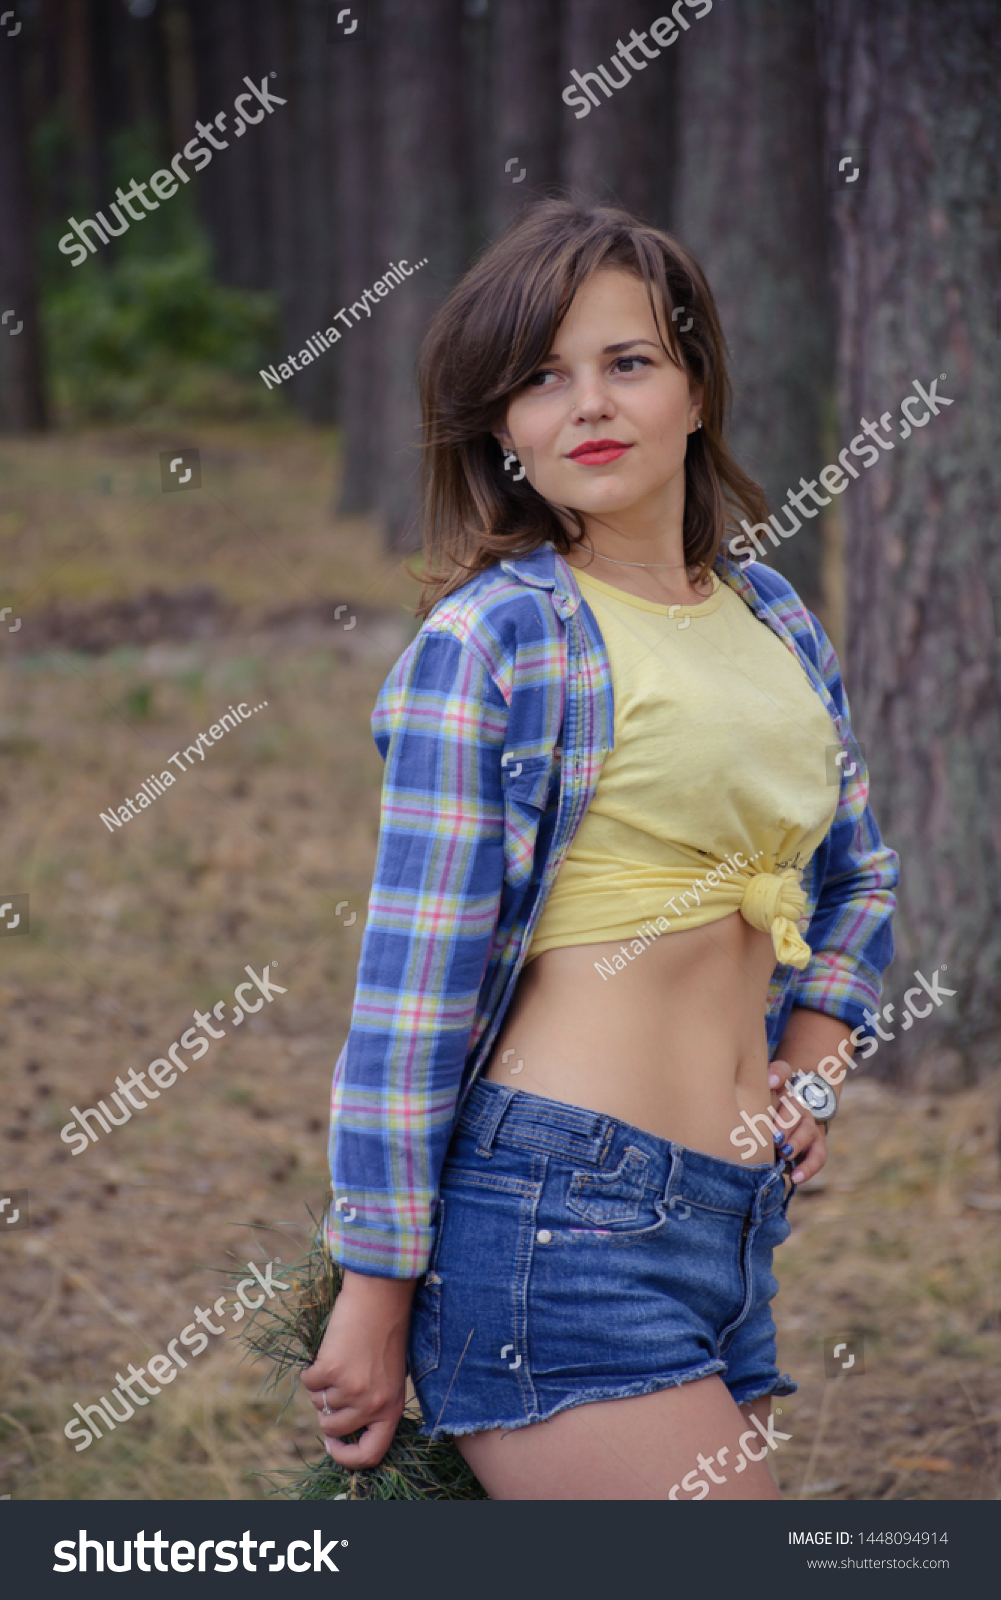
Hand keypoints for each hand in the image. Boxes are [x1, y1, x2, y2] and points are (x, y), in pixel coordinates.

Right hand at [301, 1269, 415, 1468]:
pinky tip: (329, 1350)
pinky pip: (308, 1382)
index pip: (371, 1454)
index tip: (334, 1444)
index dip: (348, 1457)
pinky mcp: (332, 1371)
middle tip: (334, 1384)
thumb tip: (339, 1428)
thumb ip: (373, 1404)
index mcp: (392, 1408)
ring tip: (339, 1358)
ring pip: (318, 1403)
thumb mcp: (388, 1377)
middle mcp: (373, 1404)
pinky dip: (311, 1369)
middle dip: (326, 1409)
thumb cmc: (385, 1333)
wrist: (381, 1297)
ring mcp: (352, 1389)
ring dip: (321, 1384)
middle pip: (333, 1428)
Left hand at [767, 1060, 827, 1185]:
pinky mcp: (815, 1144)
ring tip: (783, 1154)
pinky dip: (808, 1168)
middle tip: (773, 1136)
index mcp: (781, 1086)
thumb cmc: (764, 1107)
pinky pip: (817, 1156)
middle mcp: (797, 1104)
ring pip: (807, 1131)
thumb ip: (761, 1084)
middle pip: (795, 1107)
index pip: (782, 1071)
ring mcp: (808, 1124)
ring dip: (796, 1143)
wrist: (787, 1115)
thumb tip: (771, 1080)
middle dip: (785, 1122)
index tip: (771, 1083)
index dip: (778, 1075)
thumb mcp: (757, 1096)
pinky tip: (796, 1177)